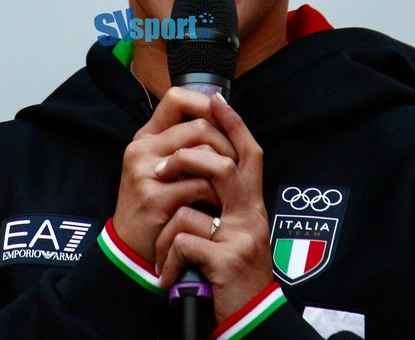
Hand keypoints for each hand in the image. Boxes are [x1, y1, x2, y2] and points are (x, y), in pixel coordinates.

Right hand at [112, 87, 238, 262]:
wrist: (130, 251)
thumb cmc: (156, 208)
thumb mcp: (162, 170)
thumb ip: (183, 145)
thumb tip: (223, 115)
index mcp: (146, 138)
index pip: (176, 98)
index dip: (205, 104)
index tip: (223, 121)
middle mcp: (141, 149)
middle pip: (199, 126)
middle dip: (227, 144)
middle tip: (236, 165)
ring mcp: (145, 173)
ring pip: (203, 153)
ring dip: (224, 171)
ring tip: (227, 187)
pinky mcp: (155, 199)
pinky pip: (200, 185)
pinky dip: (216, 195)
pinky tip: (217, 206)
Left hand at [153, 94, 272, 321]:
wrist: (249, 322)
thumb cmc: (233, 280)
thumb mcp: (234, 239)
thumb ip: (225, 208)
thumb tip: (202, 175)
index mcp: (252, 209)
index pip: (249, 154)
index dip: (233, 124)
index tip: (216, 98)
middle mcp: (251, 219)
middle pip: (223, 167)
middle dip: (186, 162)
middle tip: (162, 171)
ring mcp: (240, 239)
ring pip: (192, 208)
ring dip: (168, 230)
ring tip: (161, 250)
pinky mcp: (225, 262)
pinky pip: (183, 244)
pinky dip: (169, 262)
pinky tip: (170, 278)